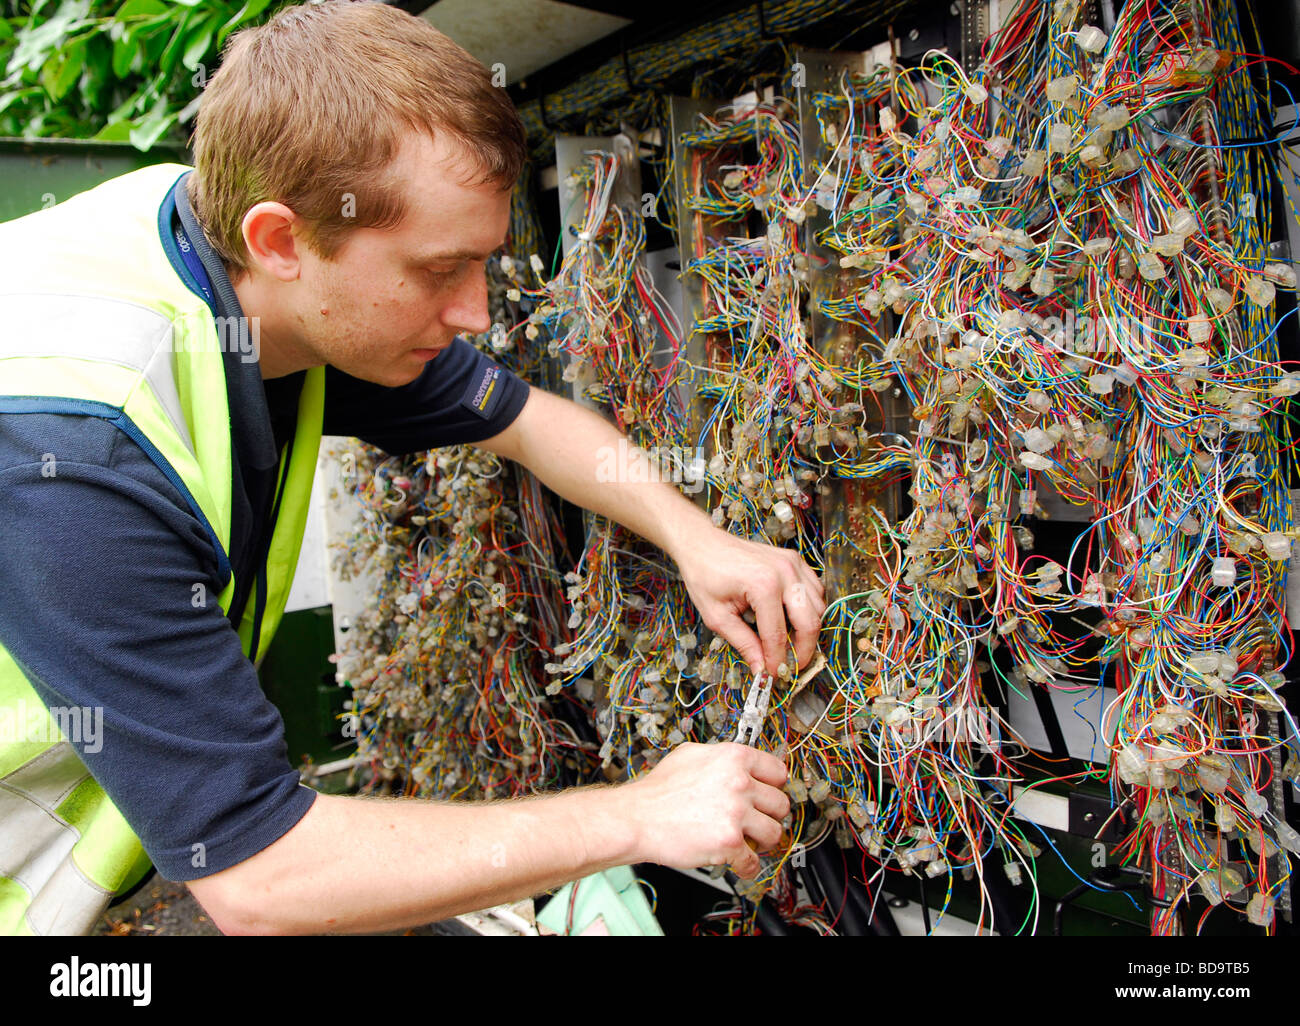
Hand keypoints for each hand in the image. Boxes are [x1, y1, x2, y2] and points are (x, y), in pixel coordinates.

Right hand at [623, 742, 789, 877]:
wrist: (636, 818)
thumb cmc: (657, 790)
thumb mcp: (690, 755)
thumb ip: (719, 757)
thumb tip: (737, 764)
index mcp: (733, 758)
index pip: (778, 771)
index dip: (775, 786)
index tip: (772, 794)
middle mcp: (739, 783)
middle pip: (781, 803)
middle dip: (770, 815)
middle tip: (759, 821)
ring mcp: (736, 813)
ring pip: (774, 832)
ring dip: (764, 841)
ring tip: (751, 842)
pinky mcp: (729, 842)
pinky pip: (753, 861)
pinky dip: (747, 866)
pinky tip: (740, 862)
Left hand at [674, 526, 825, 673]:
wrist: (703, 544)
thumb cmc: (705, 575)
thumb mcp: (717, 616)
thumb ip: (743, 643)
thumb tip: (761, 669)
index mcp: (763, 586)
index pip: (778, 635)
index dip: (778, 660)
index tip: (774, 676)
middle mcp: (785, 573)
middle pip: (810, 622)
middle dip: (803, 650)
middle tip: (791, 666)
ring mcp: (793, 564)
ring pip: (818, 606)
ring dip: (808, 629)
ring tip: (790, 644)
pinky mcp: (795, 560)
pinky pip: (815, 590)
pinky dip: (809, 608)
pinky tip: (792, 619)